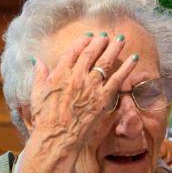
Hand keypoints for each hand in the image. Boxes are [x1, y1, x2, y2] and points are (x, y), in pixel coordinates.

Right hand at [29, 32, 138, 151]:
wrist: (58, 136)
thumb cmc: (45, 119)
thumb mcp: (36, 94)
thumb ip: (40, 75)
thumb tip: (38, 61)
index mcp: (59, 73)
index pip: (73, 51)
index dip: (82, 41)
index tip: (89, 36)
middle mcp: (76, 76)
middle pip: (90, 53)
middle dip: (99, 42)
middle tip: (106, 35)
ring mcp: (90, 86)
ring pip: (105, 62)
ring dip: (114, 48)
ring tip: (121, 39)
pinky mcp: (102, 98)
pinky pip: (118, 79)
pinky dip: (127, 67)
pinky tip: (135, 58)